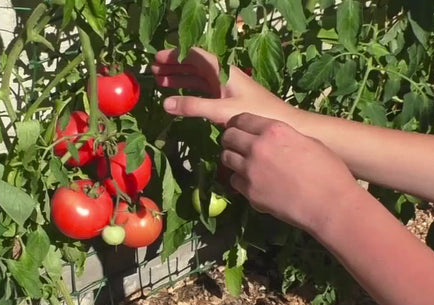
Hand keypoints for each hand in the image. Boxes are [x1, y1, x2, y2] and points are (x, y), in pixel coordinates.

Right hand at [152, 47, 294, 125]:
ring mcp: (224, 85)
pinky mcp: (227, 97)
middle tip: (153, 69)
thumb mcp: (221, 110)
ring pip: (197, 77)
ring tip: (161, 80)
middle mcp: (222, 73)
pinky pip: (203, 89)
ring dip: (179, 77)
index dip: (175, 55)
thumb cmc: (254, 111)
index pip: (194, 55)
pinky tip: (179, 95)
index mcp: (221, 69)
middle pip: (193, 64)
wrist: (279, 121)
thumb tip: (165, 104)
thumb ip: (193, 106)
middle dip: (174, 65)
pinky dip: (189, 90)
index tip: (156, 59)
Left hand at [220, 113, 359, 232]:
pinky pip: (234, 181)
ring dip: (233, 159)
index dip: (237, 123)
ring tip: (243, 163)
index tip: (238, 128)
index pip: (242, 119)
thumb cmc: (329, 172)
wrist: (330, 205)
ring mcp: (250, 171)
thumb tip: (274, 139)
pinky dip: (240, 180)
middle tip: (236, 145)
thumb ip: (285, 137)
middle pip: (229, 137)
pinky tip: (252, 182)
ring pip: (226, 158)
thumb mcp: (309, 142)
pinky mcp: (249, 192)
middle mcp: (257, 147)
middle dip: (231, 139)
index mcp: (274, 130)